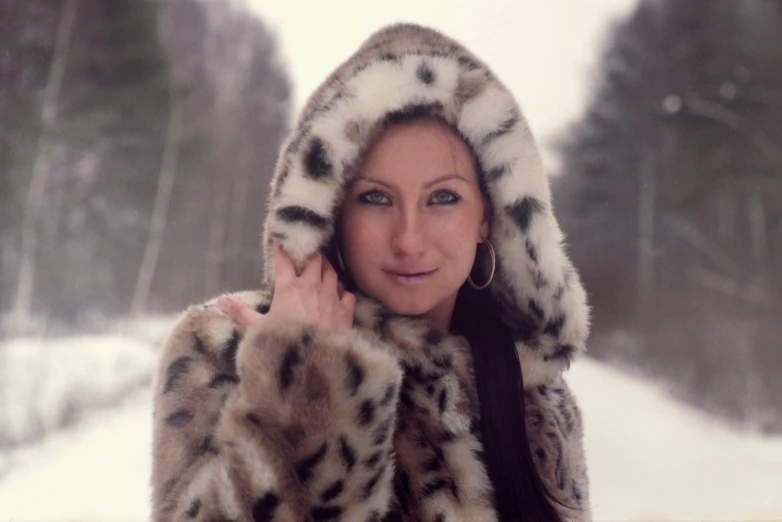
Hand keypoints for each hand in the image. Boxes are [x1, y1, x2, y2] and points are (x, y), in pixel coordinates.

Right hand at [217, 244, 354, 330]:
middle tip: (308, 253)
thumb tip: (220, 300)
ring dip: (327, 269)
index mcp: (288, 288)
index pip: (284, 260)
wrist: (314, 361)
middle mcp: (312, 286)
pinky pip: (347, 294)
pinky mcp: (345, 311)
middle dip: (311, 254)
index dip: (282, 249)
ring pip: (332, 272)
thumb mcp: (257, 329)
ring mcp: (331, 297)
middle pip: (315, 259)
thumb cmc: (284, 343)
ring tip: (323, 268)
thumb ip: (241, 312)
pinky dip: (343, 293)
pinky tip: (341, 297)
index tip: (280, 241)